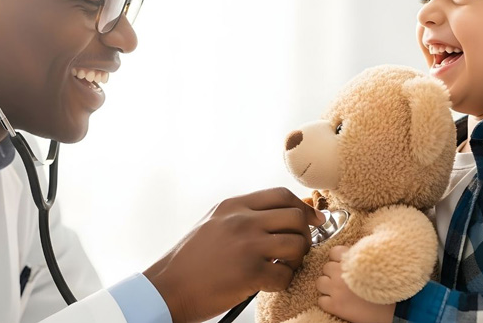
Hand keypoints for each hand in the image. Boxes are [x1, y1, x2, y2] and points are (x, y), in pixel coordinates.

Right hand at [143, 187, 325, 322]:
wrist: (168, 287)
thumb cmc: (190, 261)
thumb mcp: (214, 224)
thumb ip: (243, 217)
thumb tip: (282, 215)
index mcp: (233, 205)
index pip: (281, 195)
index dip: (303, 207)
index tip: (314, 220)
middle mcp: (242, 220)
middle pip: (296, 217)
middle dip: (305, 235)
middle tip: (298, 249)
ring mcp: (247, 245)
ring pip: (297, 245)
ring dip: (297, 260)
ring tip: (285, 267)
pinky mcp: (250, 272)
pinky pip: (286, 275)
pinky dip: (284, 282)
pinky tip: (271, 283)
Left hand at [316, 246, 395, 322]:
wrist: (396, 309)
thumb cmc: (390, 285)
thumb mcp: (377, 263)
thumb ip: (362, 255)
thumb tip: (353, 251)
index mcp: (352, 259)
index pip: (333, 252)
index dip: (338, 259)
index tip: (345, 265)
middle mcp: (341, 272)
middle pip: (326, 267)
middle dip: (333, 273)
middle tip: (345, 281)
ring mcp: (336, 289)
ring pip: (320, 282)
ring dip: (328, 286)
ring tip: (340, 292)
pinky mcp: (335, 306)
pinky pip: (321, 300)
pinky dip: (328, 302)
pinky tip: (339, 304)